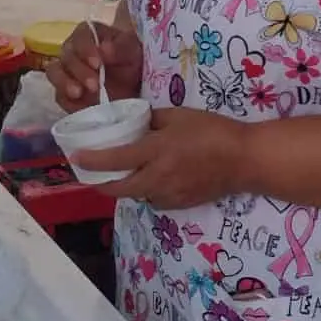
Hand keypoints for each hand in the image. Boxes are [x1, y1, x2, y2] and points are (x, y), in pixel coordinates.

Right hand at [47, 21, 143, 113]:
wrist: (134, 87)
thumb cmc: (132, 61)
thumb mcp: (134, 52)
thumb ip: (121, 48)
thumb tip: (104, 48)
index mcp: (89, 35)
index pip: (80, 36)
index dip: (85, 49)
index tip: (97, 63)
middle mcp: (73, 50)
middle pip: (66, 56)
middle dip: (79, 71)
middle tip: (94, 84)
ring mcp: (66, 72)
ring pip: (54, 73)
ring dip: (64, 82)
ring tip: (78, 93)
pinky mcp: (65, 94)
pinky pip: (60, 96)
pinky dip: (68, 102)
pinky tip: (80, 107)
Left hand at [75, 108, 248, 209]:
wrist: (244, 160)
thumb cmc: (213, 131)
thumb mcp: (179, 116)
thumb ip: (152, 120)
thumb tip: (135, 122)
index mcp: (157, 151)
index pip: (116, 159)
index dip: (92, 160)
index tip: (76, 157)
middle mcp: (158, 177)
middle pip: (119, 188)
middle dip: (100, 184)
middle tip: (91, 175)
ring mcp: (169, 194)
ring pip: (137, 195)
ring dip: (126, 187)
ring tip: (124, 174)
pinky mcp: (180, 204)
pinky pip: (155, 200)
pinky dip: (148, 191)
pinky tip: (154, 179)